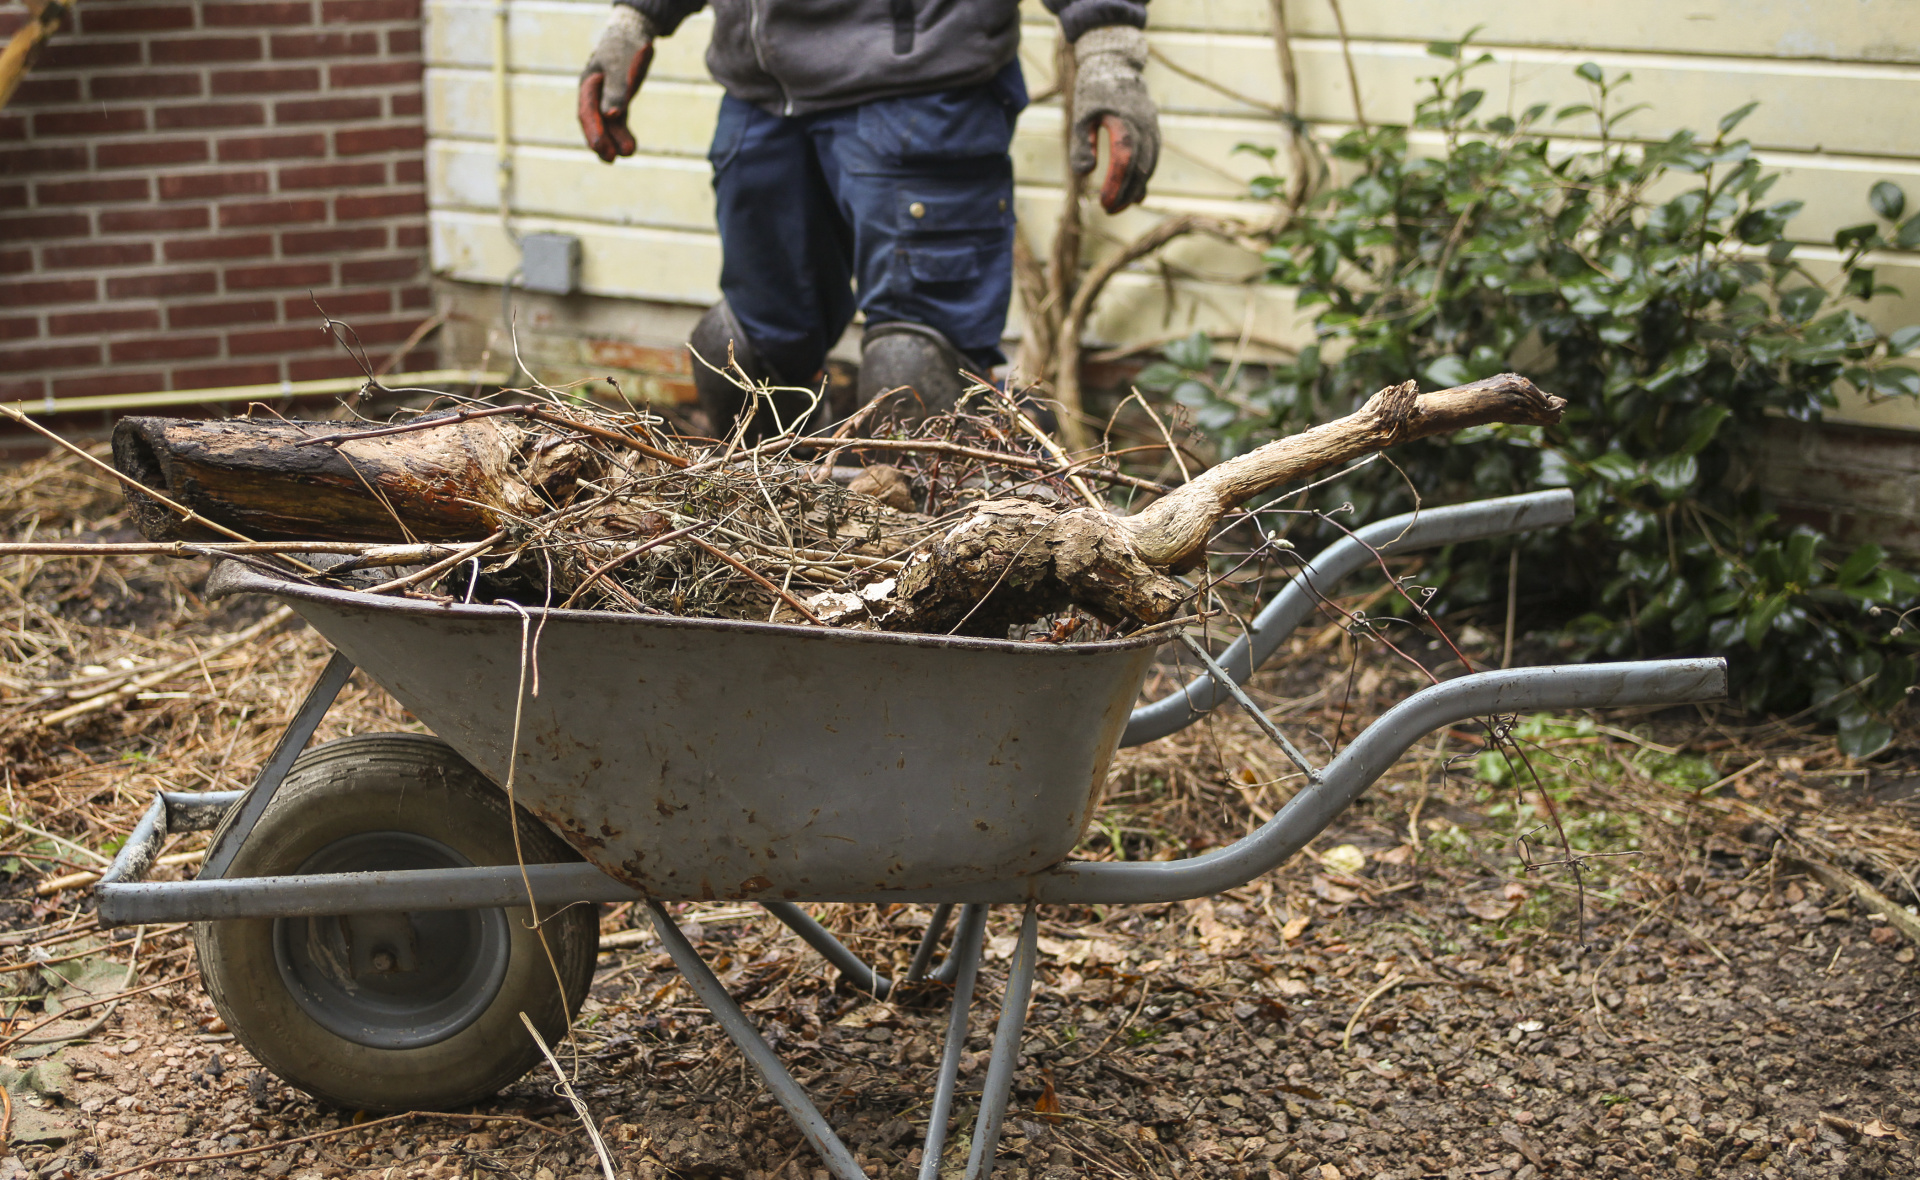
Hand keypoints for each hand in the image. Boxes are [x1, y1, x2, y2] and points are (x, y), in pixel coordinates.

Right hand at [578, 5, 654, 162]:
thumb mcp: (620, 66)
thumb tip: (611, 116)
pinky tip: (630, 148)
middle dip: (602, 141)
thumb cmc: (624, 48)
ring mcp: (606, 99)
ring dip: (615, 141)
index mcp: (589, 83)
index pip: (587, 111)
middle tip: (611, 158)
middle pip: (594, 122)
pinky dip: (623, 134)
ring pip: (608, 125)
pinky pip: (619, 122)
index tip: (600, 146)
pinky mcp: (619, 102)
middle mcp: (594, 94)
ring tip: (628, 154)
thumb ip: (615, 90)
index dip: (593, 129)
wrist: (633, 35)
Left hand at [1068, 25, 1158, 213]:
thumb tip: (1085, 173)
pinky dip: (1144, 177)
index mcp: (1124, 118)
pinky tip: (1135, 196)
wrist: (1115, 63)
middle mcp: (1143, 123)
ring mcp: (1152, 126)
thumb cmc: (1093, 90)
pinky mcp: (1153, 129)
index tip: (1104, 202)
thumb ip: (1082, 143)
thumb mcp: (1080, 115)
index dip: (1116, 182)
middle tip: (1109, 210)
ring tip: (1120, 207)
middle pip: (1140, 165)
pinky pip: (1152, 158)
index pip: (1124, 156)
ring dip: (1136, 188)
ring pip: (1150, 164)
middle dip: (1126, 192)